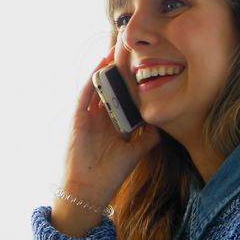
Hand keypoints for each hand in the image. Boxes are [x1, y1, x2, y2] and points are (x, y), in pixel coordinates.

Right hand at [53, 48, 159, 235]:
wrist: (90, 189)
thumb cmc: (110, 174)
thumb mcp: (135, 152)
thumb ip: (147, 139)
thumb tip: (161, 125)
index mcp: (112, 125)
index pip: (122, 98)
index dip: (129, 83)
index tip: (140, 67)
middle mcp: (99, 118)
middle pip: (109, 88)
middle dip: (117, 71)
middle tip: (127, 50)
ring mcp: (87, 117)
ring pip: (96, 87)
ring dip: (104, 69)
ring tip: (114, 50)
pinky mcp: (77, 119)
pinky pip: (85, 95)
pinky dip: (92, 80)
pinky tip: (101, 66)